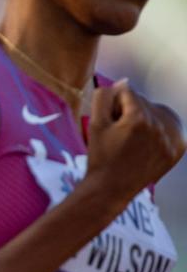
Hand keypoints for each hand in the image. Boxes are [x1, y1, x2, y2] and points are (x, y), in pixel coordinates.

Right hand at [86, 80, 185, 201]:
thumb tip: (121, 84)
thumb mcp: (95, 124)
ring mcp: (170, 140)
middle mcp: (159, 127)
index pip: (128, 92)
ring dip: (147, 117)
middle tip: (118, 127)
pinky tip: (147, 139)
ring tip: (133, 133)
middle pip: (144, 102)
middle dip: (130, 109)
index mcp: (138, 119)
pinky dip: (161, 129)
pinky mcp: (177, 151)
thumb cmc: (100, 157)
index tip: (110, 115)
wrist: (111, 187)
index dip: (114, 102)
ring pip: (160, 113)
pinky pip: (172, 128)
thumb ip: (104, 97)